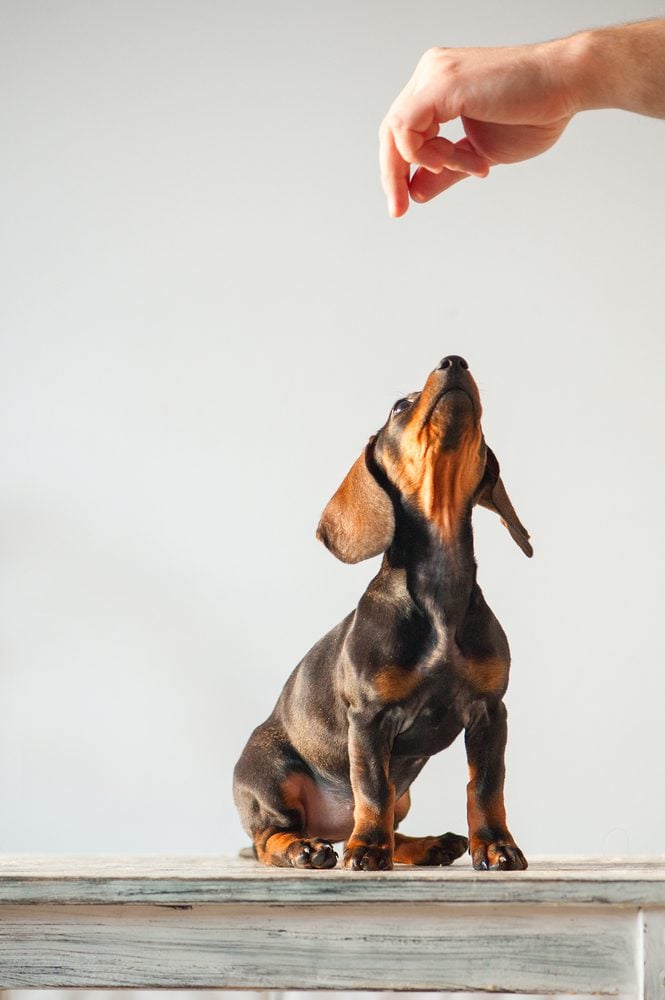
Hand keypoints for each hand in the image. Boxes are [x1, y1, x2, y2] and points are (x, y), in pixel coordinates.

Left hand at [379, 40, 577, 216]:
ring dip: (429, 163)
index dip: (397, 170)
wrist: (567, 87)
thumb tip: (415, 193)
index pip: (401, 131)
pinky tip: (452, 160)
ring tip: (472, 165)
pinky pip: (406, 128)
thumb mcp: (479, 154)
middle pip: (390, 132)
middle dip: (393, 175)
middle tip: (400, 209)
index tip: (404, 204)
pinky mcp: (442, 84)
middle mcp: (431, 74)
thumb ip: (446, 171)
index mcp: (437, 87)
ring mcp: (435, 75)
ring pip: (396, 132)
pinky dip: (423, 154)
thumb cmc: (533, 113)